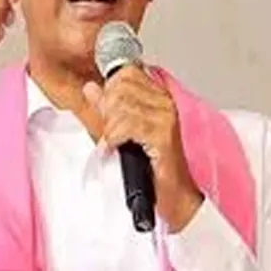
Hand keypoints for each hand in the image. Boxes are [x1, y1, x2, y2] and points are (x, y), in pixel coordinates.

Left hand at [83, 65, 203, 231]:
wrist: (178, 199)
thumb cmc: (158, 169)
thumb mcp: (125, 132)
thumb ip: (107, 108)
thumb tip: (91, 88)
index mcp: (160, 97)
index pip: (127, 72)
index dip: (109, 89)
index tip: (107, 111)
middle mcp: (166, 103)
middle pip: (120, 85)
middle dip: (107, 108)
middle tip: (111, 130)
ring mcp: (166, 118)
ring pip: (120, 105)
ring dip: (110, 127)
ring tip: (116, 142)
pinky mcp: (163, 136)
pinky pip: (126, 125)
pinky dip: (114, 137)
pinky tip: (118, 147)